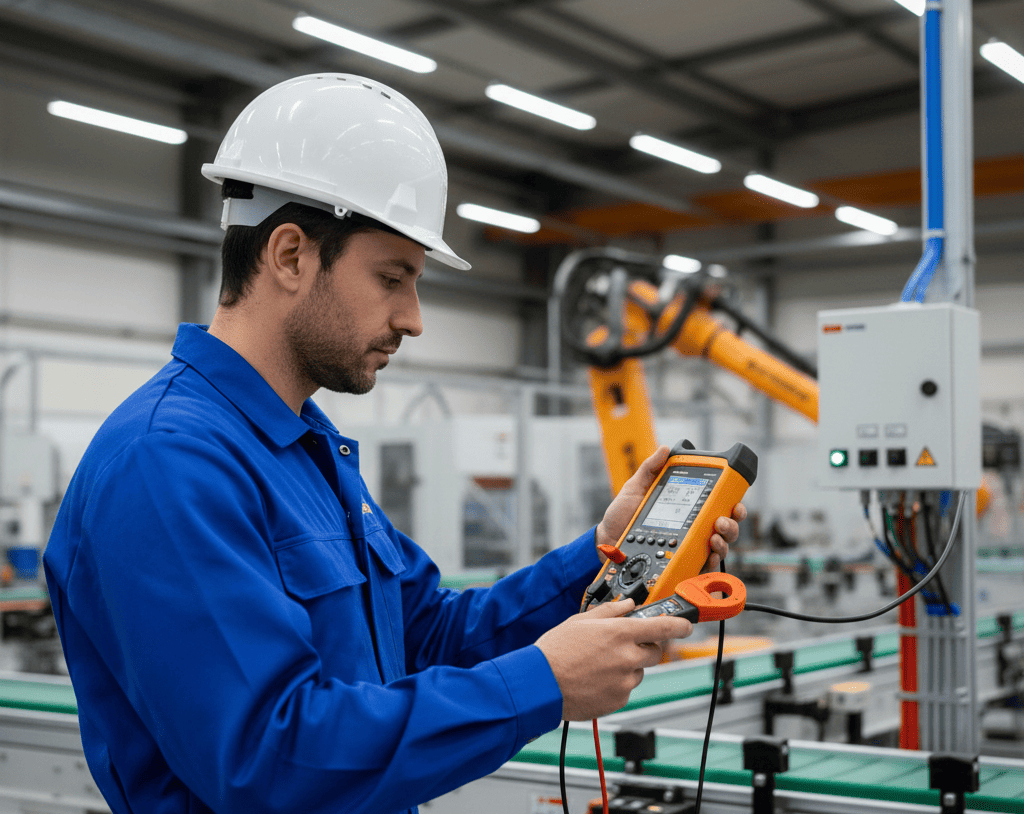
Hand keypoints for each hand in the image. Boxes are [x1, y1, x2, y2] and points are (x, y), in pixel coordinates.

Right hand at [535, 600, 691, 719]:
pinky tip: (595, 679)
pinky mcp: (618, 700)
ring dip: (627, 666)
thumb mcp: (581, 620)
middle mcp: (627, 657)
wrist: (541, 683)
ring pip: (638, 671)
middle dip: (644, 647)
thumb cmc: (556, 650)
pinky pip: (626, 689)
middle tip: (622, 645)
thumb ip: (610, 611)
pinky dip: (616, 683)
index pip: (664, 627)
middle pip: (654, 652)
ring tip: (599, 665)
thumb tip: (628, 604)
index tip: (686, 625)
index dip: (680, 625)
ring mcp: (624, 681)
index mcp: (620, 633)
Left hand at [595, 445, 747, 570]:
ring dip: (724, 540)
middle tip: (722, 520)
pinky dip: (712, 560)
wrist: (607, 540)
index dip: (732, 503)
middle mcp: (692, 527)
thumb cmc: (622, 515)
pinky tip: (709, 553)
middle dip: (732, 523)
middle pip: (725, 526)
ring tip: (714, 535)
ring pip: (720, 546)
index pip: (716, 504)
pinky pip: (704, 565)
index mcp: (686, 508)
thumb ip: (650, 469)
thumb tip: (664, 449)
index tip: (735, 501)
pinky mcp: (682, 563)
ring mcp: (689, 546)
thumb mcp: (635, 488)